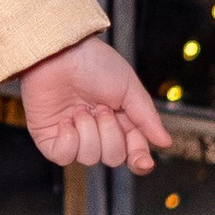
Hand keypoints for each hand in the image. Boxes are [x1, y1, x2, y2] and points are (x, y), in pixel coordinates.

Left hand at [16, 37, 171, 173]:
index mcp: (119, 121)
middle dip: (110, 134)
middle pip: (113, 158)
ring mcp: (73, 136)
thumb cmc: (94, 64)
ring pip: (89, 158)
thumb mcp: (128, 88)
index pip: (133, 152)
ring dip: (88, 131)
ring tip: (79, 108)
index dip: (139, 161)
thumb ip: (146, 118)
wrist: (60, 52)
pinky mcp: (49, 138)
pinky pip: (62, 157)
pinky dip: (68, 140)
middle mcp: (97, 132)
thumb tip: (165, 142)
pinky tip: (66, 120)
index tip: (143, 162)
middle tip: (101, 108)